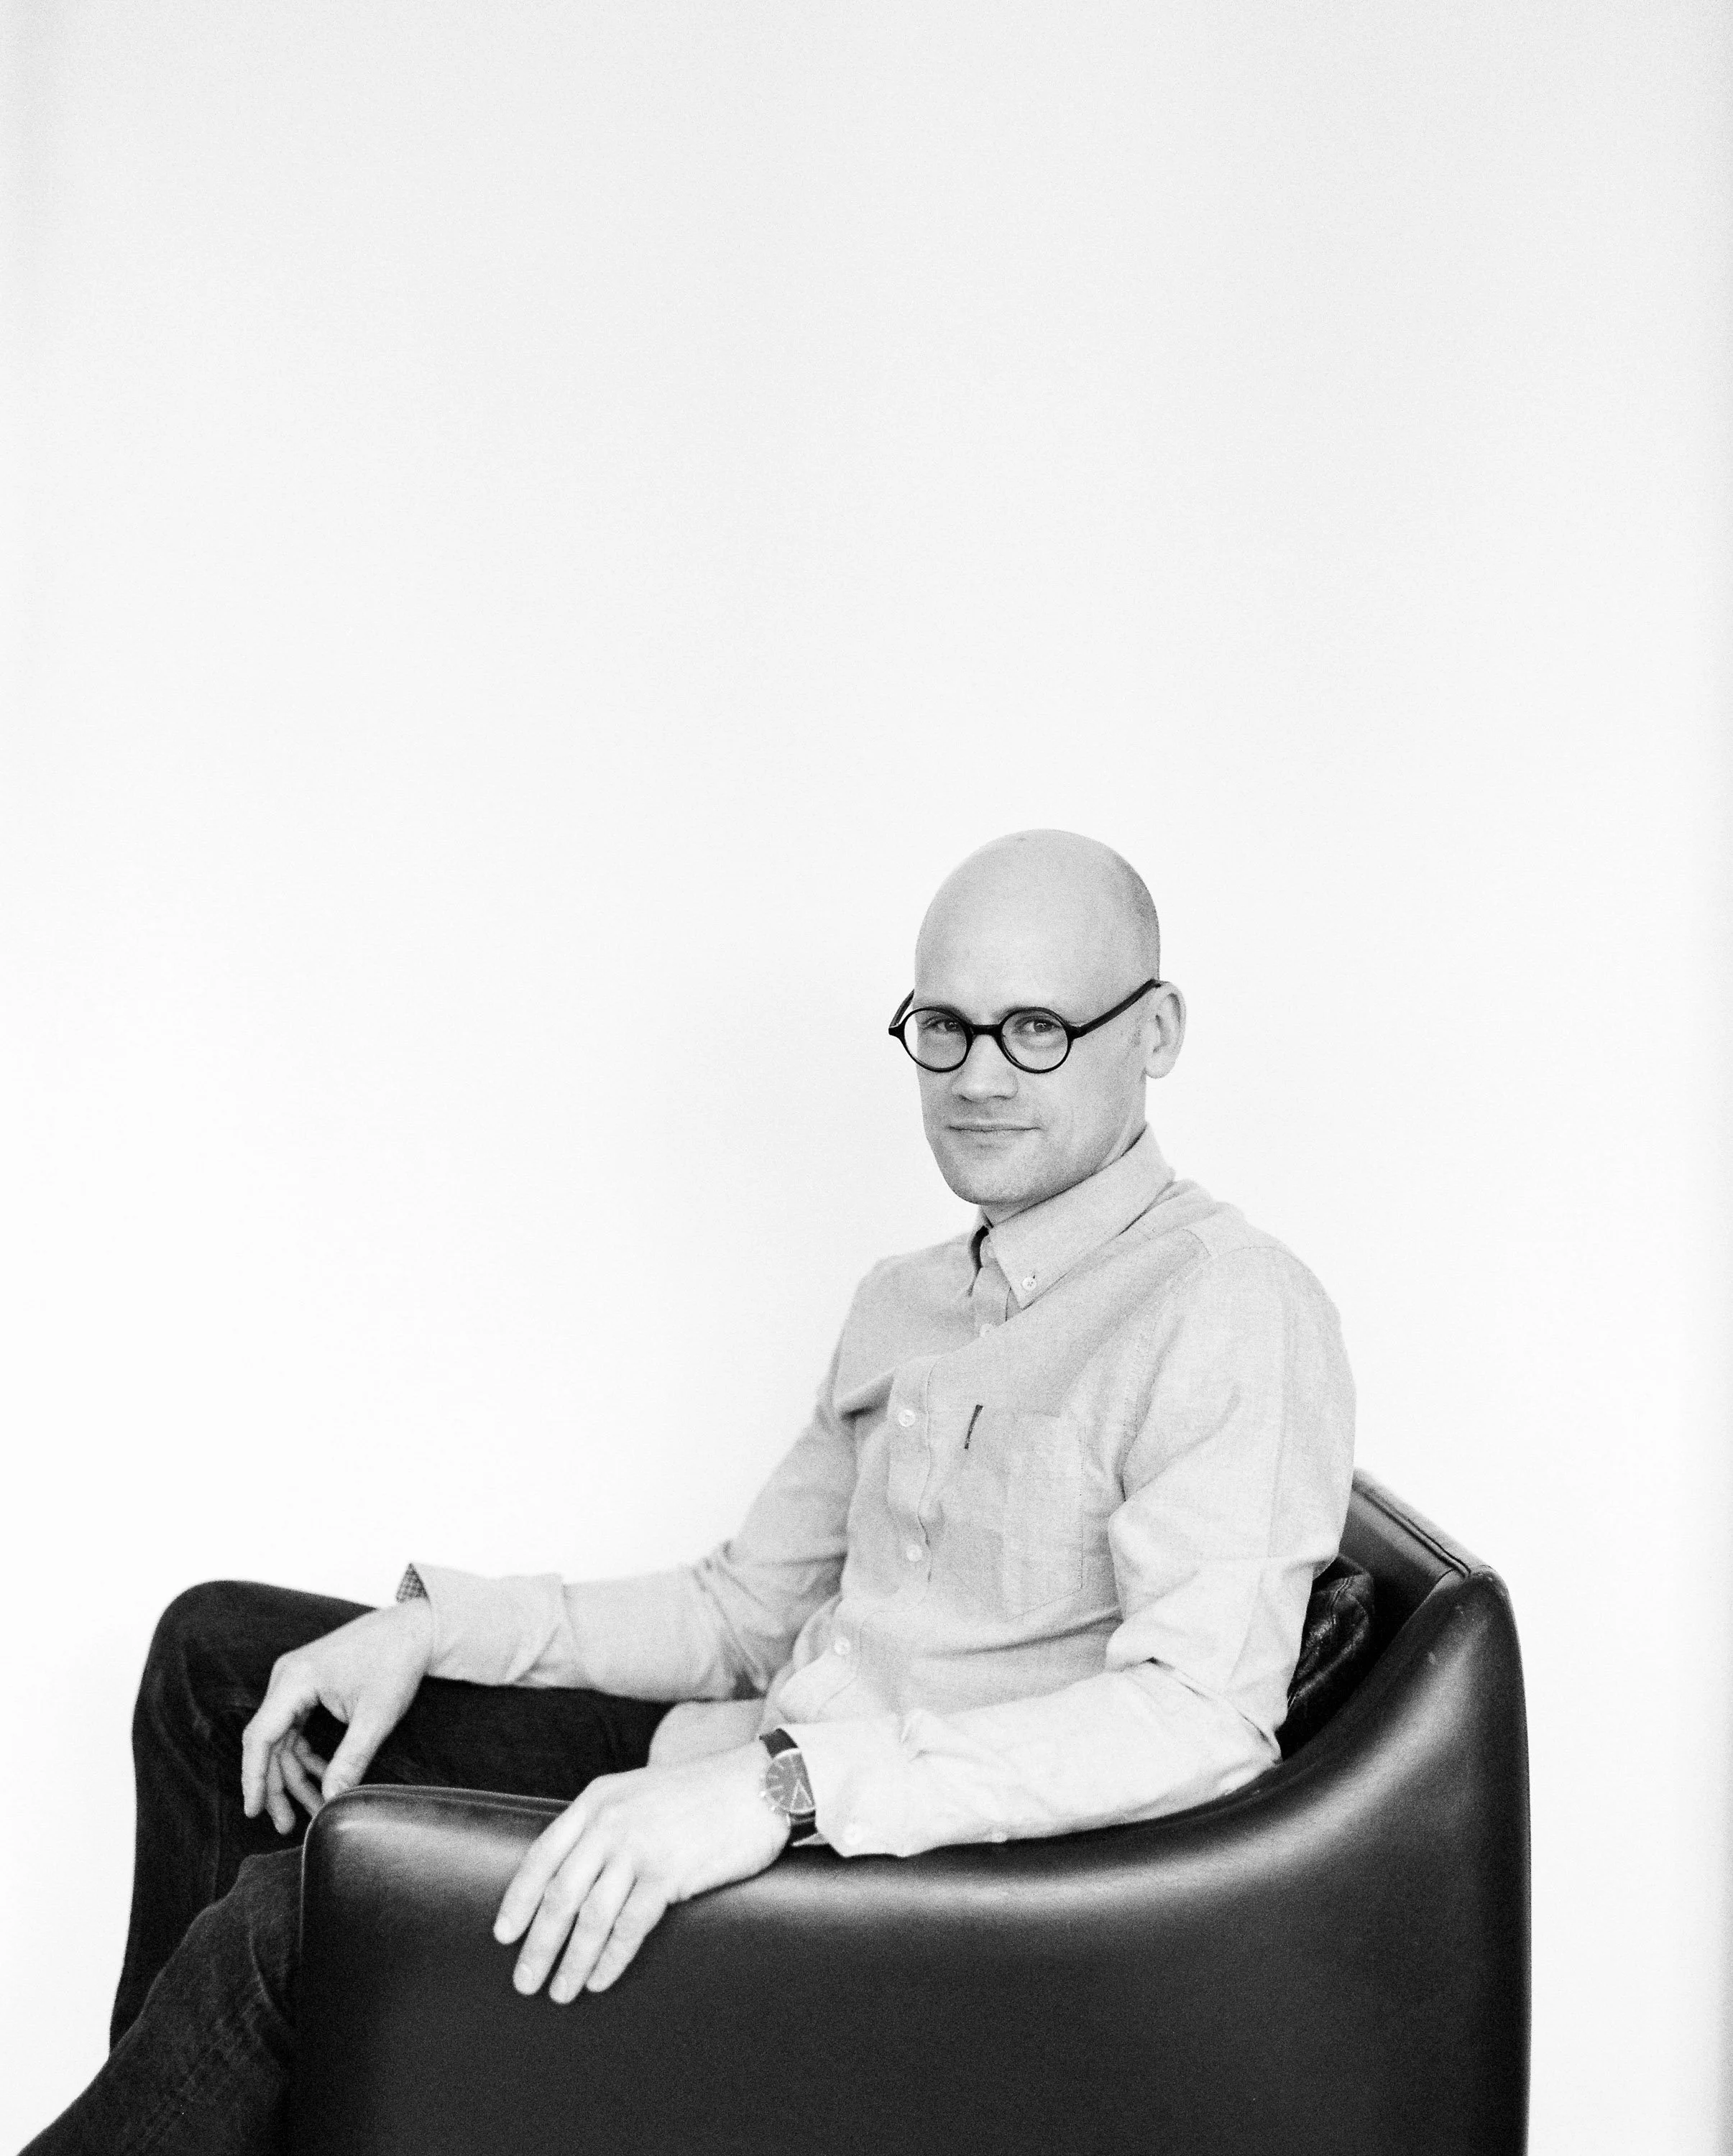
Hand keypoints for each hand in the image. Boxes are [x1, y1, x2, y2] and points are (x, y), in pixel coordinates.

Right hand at [240, 1599, 434, 1831]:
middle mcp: (287, 1676)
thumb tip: (330, 1801)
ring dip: (294, 1774)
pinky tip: (324, 1778)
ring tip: (311, 1808)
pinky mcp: (307, 1685)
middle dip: (278, 1785)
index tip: (253, 1812)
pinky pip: (295, 1727)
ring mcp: (295, 1679)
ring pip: (282, 1739)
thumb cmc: (396, 1662)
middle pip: (268, 1742)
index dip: (254, 1778)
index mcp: (295, 1679)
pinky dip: (306, 1755)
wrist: (414, 1628)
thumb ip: (351, 1759)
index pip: (260, 1737)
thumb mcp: (376, 1716)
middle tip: (288, 1824)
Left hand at [494, 1742, 787, 2000]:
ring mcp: (640, 1845)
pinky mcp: (669, 1871)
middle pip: (559, 1893)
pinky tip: (599, 1980)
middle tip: (524, 1981)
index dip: (518, 1899)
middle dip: (537, 1944)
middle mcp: (611, 1821)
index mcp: (598, 1799)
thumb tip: (571, 1877)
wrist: (761, 1784)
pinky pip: (629, 1926)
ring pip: (589, 1917)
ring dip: (570, 1961)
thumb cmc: (702, 1795)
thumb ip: (606, 1825)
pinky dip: (610, 1959)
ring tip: (559, 1992)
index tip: (503, 1934)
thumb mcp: (640, 1795)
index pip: (542, 1855)